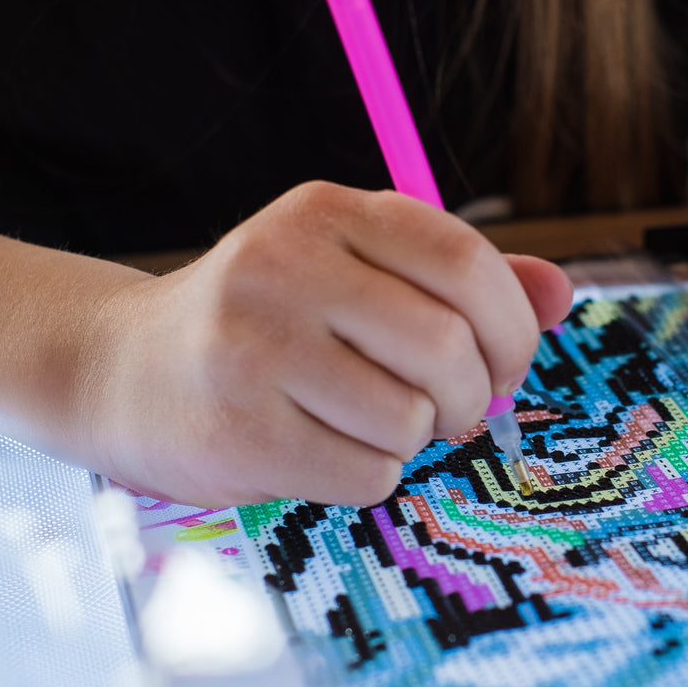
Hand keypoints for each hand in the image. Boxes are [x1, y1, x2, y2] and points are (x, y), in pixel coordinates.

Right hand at [84, 181, 572, 506]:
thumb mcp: (356, 270)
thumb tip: (563, 292)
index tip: (505, 361)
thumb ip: (460, 278)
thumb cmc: (270, 320)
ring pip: (411, 418)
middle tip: (447, 407)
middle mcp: (284, 266)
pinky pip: (369, 473)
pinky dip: (370, 475)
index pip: (466, 262)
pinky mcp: (237, 431)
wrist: (124, 371)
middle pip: (448, 346)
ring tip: (370, 421)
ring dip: (413, 438)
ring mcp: (252, 349)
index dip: (512, 326)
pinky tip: (323, 449)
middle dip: (469, 394)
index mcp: (326, 212)